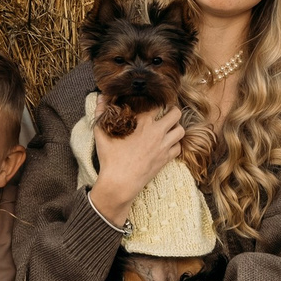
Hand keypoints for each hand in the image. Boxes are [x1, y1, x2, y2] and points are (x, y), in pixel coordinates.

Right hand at [88, 106, 184, 223]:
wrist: (120, 183)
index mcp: (143, 123)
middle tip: (166, 113)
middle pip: (176, 113)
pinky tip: (166, 144)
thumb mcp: (101, 133)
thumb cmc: (110, 158)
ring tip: (168, 128)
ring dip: (176, 128)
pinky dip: (175, 144)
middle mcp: (157, 132)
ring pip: (181, 130)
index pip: (158, 104)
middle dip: (173, 111)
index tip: (153, 104)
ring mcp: (163, 146)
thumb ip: (100, 113)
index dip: (156, 101)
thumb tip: (100, 96)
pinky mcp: (165, 159)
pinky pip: (178, 147)